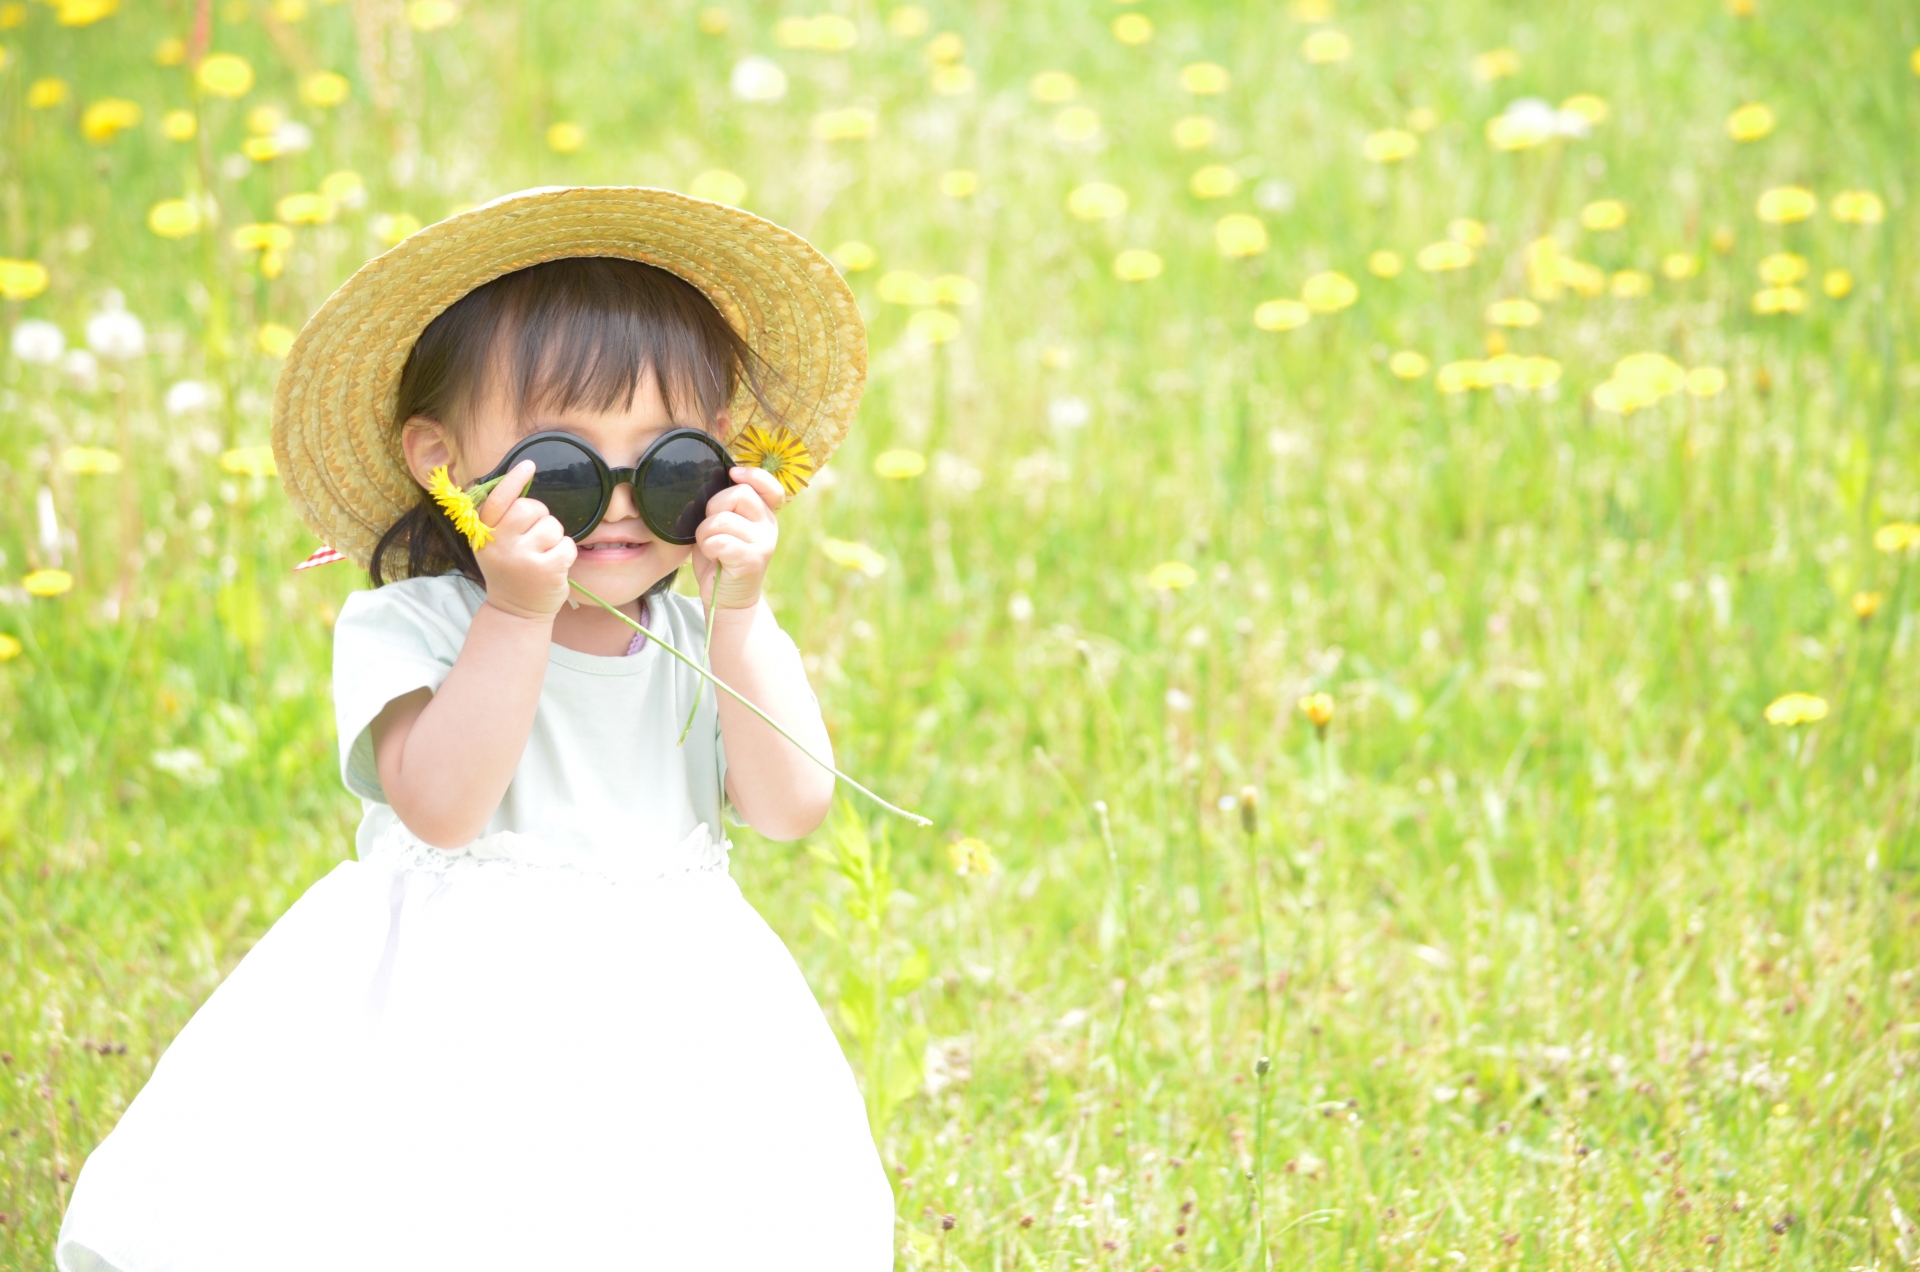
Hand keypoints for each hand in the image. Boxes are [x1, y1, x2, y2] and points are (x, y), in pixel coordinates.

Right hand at [473, 459, 575, 619]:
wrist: (515, 611)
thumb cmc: (510, 570)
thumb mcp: (494, 544)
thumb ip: (501, 519)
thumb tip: (519, 481)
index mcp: (484, 534)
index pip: (498, 499)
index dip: (514, 480)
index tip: (529, 465)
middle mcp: (500, 544)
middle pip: (531, 507)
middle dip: (540, 517)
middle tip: (534, 538)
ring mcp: (523, 558)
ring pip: (552, 525)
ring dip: (554, 537)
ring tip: (542, 555)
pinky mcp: (546, 570)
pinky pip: (567, 544)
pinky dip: (566, 553)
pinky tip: (553, 566)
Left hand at [692, 466, 783, 609]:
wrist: (728, 598)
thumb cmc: (721, 558)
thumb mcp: (725, 526)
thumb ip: (725, 506)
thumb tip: (708, 482)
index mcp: (764, 514)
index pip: (769, 486)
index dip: (752, 474)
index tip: (732, 474)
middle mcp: (769, 526)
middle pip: (739, 494)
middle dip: (714, 507)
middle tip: (710, 527)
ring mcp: (763, 543)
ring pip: (723, 519)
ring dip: (705, 532)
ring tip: (709, 545)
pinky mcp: (751, 560)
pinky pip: (719, 541)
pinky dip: (707, 547)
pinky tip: (712, 556)